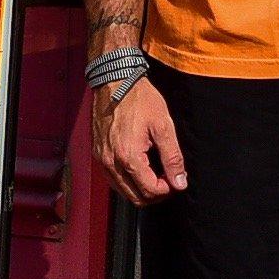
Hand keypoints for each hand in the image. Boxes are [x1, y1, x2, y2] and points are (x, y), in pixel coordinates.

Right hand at [90, 74, 185, 204]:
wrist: (115, 82)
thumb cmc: (138, 99)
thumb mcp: (163, 126)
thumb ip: (173, 158)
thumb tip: (180, 182)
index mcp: (129, 157)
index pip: (150, 191)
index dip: (167, 189)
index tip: (175, 179)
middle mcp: (111, 162)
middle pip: (134, 197)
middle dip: (154, 194)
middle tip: (167, 180)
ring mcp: (102, 159)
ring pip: (122, 190)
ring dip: (140, 188)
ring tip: (155, 174)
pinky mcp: (98, 153)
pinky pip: (113, 178)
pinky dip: (127, 180)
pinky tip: (139, 167)